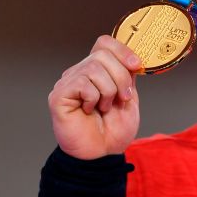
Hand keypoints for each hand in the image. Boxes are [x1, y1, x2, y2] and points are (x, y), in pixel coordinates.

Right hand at [48, 35, 142, 159]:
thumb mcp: (129, 98)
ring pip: (94, 68)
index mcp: (98, 70)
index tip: (137, 66)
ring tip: (104, 107)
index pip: (104, 43)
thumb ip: (128, 76)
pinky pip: (82, 84)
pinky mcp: (59, 95)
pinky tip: (90, 110)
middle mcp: (80, 72)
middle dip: (121, 77)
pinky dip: (94, 98)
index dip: (122, 50)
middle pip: (103, 55)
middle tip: (122, 99)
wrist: (103, 153)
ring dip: (109, 91)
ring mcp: (68, 82)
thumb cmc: (114, 129)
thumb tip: (133, 57)